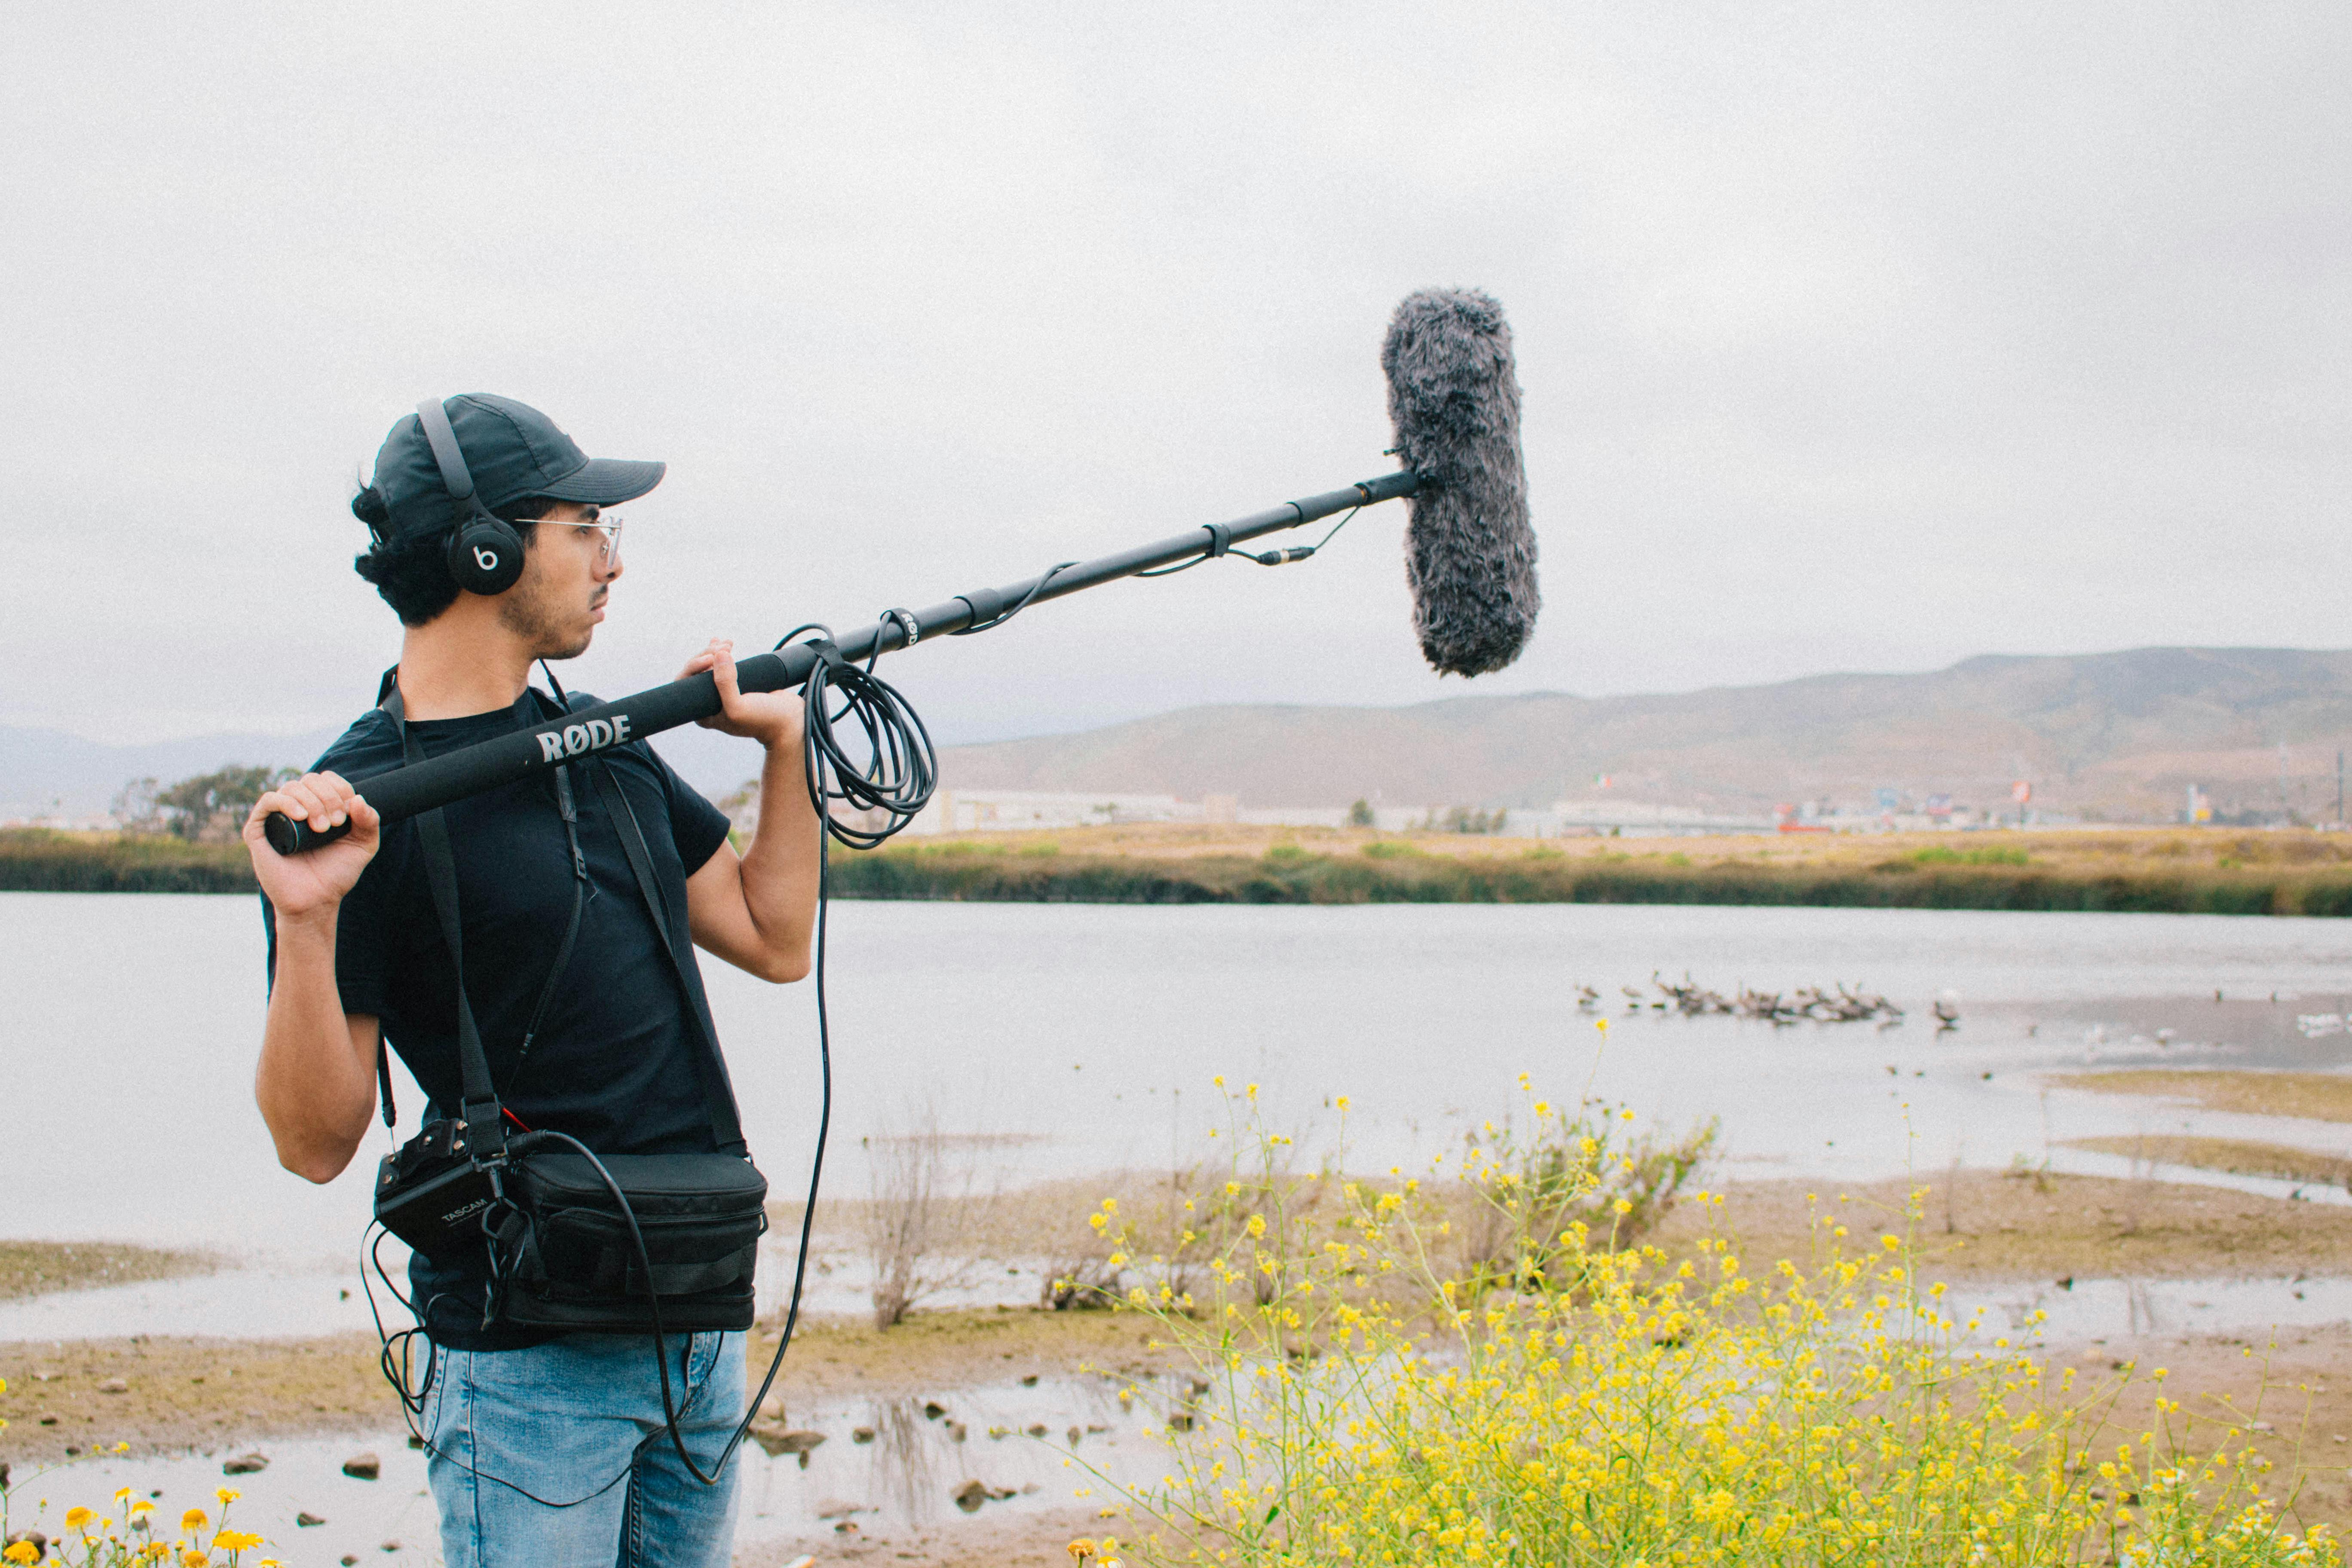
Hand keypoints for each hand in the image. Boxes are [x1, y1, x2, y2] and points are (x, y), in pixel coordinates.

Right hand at [244, 770, 379, 920]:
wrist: (316, 900)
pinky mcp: (258, 830)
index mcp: (319, 805)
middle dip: (328, 797)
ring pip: (291, 788)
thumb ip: (370, 821)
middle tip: (335, 824)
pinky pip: (267, 801)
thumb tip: (358, 798)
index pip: (327, 779)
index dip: (340, 788)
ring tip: (321, 828)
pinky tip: (301, 816)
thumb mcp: (363, 846)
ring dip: (312, 801)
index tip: (348, 813)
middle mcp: (296, 807)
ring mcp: (276, 817)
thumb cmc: (337, 873)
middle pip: (310, 780)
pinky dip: (286, 802)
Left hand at [684, 638, 805, 750]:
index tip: (711, 658)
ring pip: (711, 666)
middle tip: (724, 648)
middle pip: (698, 672)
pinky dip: (723, 652)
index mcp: (705, 714)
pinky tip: (724, 643)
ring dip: (716, 651)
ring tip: (728, 643)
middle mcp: (712, 703)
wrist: (793, 720)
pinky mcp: (740, 684)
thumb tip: (719, 654)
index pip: (686, 686)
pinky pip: (725, 665)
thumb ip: (725, 683)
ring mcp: (725, 693)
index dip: (694, 666)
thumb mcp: (738, 707)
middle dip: (708, 655)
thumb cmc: (764, 720)